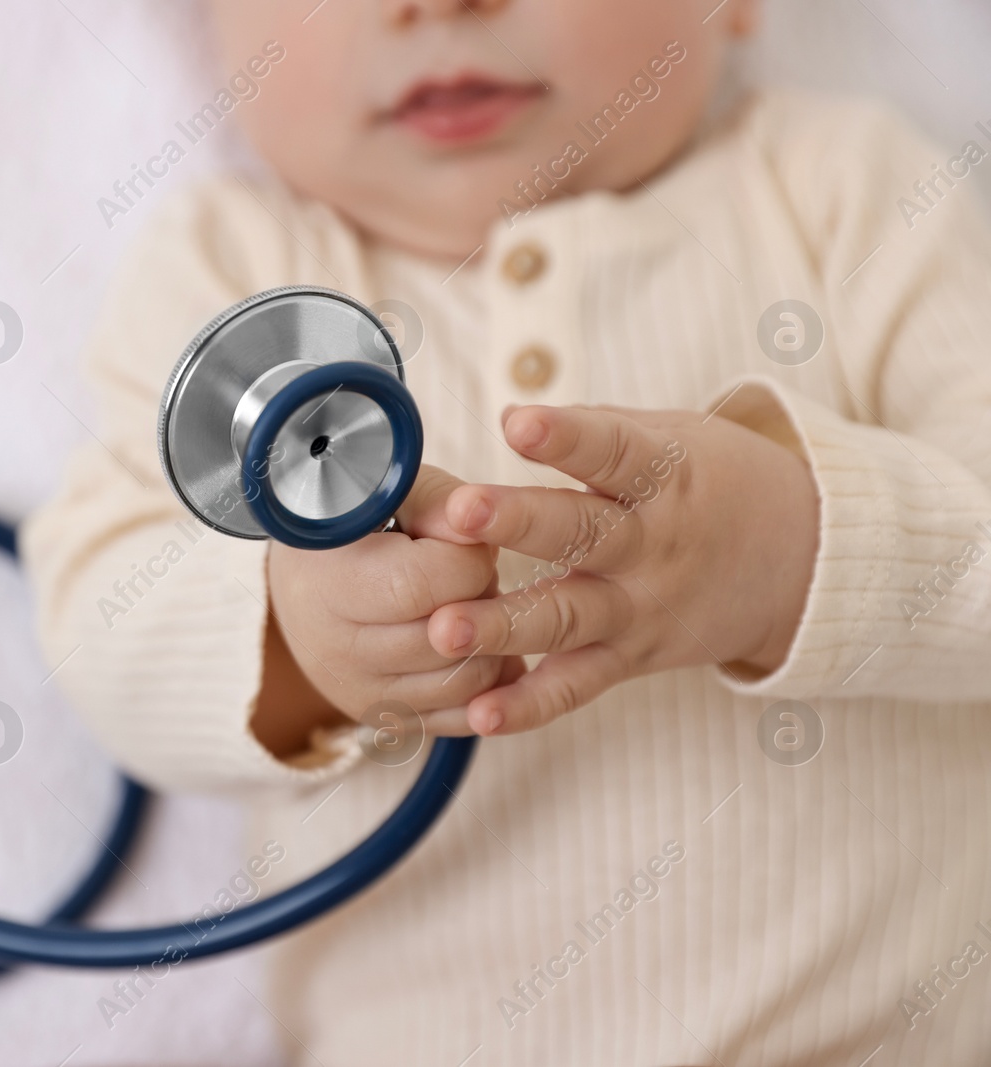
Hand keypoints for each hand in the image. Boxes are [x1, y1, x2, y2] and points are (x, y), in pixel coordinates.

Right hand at [259, 465, 525, 745]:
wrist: (306, 585)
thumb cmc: (359, 530)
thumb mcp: (393, 495)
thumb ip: (439, 504)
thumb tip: (482, 529)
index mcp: (329, 582)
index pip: (426, 584)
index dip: (468, 559)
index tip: (463, 540)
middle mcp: (336, 648)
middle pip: (451, 638)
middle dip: (483, 600)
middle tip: (467, 572)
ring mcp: (359, 692)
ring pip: (467, 682)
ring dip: (491, 643)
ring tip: (468, 605)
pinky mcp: (385, 719)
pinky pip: (464, 719)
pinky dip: (489, 687)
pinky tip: (481, 647)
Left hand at [426, 404, 818, 736]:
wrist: (804, 561)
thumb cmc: (713, 482)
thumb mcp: (675, 437)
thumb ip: (597, 430)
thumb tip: (514, 416)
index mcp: (664, 475)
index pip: (612, 450)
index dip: (566, 436)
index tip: (517, 421)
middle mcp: (652, 543)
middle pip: (579, 533)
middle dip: (517, 521)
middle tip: (461, 510)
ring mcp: (641, 606)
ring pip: (566, 617)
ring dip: (502, 625)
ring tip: (444, 628)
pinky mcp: (634, 657)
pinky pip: (578, 686)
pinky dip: (530, 705)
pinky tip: (479, 714)